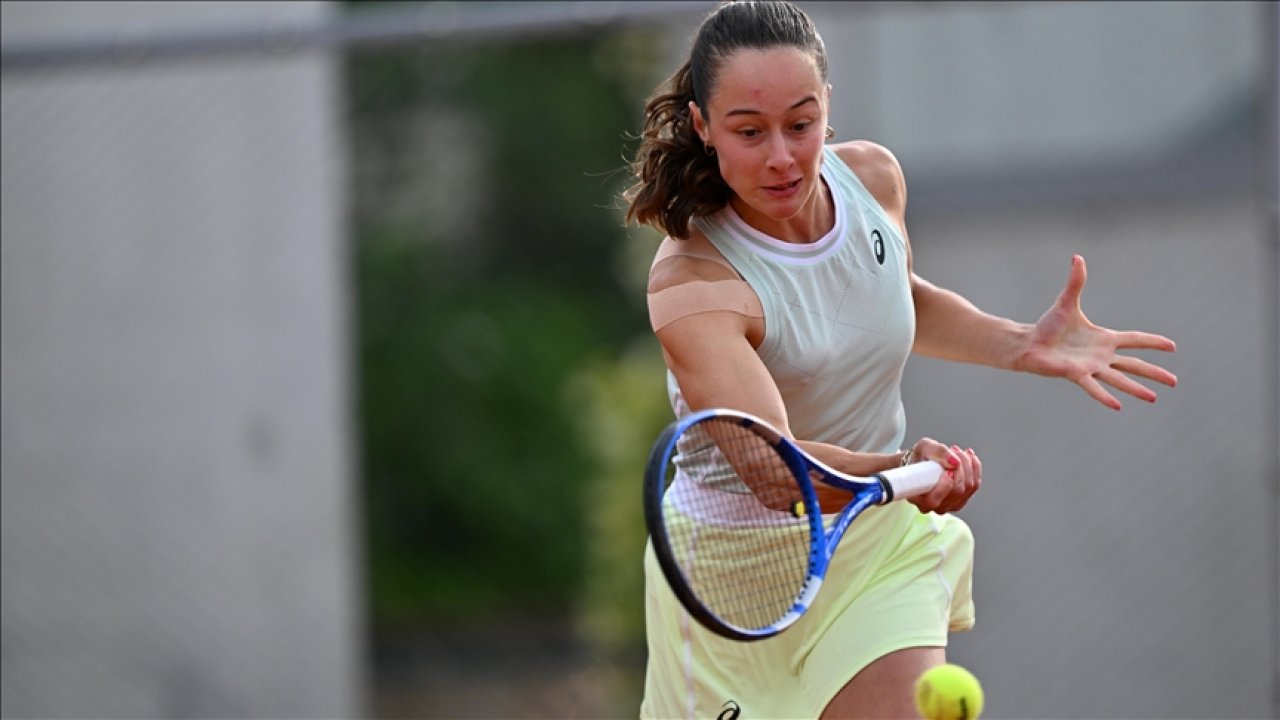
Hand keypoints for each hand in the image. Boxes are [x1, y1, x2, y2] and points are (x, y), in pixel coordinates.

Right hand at [906, 439, 979, 514]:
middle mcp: (933, 507)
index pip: (933, 500)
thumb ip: (937, 452)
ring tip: (957, 451)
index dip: (944, 485)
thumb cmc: (920, 457)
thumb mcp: (923, 447)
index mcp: (917, 498)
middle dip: (960, 467)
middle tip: (953, 449)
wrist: (923, 462)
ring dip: (967, 465)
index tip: (948, 469)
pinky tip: (969, 457)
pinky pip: (975, 486)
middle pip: (956, 491)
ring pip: (968, 487)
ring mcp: (949, 506)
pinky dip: (974, 468)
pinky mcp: (961, 500)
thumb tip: (955, 462)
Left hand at [1017, 255, 1176, 409]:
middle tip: (1175, 382)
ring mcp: (1090, 367)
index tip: (1172, 347)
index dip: (1152, 342)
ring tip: (1154, 398)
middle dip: (1154, 372)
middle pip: (1134, 365)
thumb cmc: (1048, 326)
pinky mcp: (1075, 374)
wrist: (1029, 343)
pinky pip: (1093, 387)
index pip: (1134, 340)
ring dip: (1136, 388)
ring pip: (1119, 379)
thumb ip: (1076, 282)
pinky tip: (1118, 406)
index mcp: (1104, 339)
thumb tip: (1077, 257)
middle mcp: (1101, 356)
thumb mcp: (1066, 302)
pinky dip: (1105, 396)